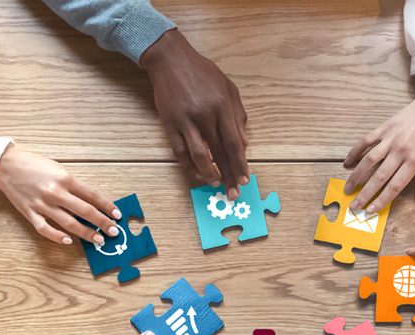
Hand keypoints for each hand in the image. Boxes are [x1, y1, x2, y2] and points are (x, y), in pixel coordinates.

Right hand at [0, 145, 120, 244]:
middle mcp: (55, 192)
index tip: (117, 215)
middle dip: (102, 222)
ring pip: (69, 223)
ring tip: (98, 239)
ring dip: (86, 233)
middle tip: (114, 231)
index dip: (107, 207)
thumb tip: (92, 200)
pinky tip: (69, 241)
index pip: (93, 196)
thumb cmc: (34, 165)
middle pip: (85, 211)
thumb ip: (74, 185)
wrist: (5, 164)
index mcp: (65, 179)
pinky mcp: (30, 213)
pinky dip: (58, 237)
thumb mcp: (58, 169)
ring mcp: (42, 204)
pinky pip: (45, 229)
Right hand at [140, 29, 248, 199]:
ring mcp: (185, 120)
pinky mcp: (169, 123)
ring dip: (208, 174)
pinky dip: (188, 165)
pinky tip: (197, 172)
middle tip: (233, 194)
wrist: (170, 59)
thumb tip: (244, 144)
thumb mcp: (228, 88)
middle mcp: (205, 115)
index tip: (244, 180)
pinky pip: (179, 151)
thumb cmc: (203, 73)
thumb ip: (238, 115)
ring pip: (199, 156)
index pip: (234, 143)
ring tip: (216, 185)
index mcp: (222, 106)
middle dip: (228, 175)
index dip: (240, 164)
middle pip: (219, 153)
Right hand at [343, 75, 414, 212]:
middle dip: (364, 194)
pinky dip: (354, 152)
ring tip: (347, 188)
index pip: (394, 186)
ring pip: (368, 160)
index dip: (381, 200)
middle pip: (378, 177)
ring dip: (355, 176)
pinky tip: (347, 163)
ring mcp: (390, 138)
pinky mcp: (384, 128)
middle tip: (354, 206)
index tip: (370, 210)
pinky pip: (366, 141)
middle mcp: (400, 150)